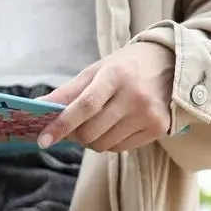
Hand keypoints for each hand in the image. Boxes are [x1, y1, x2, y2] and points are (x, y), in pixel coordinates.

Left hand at [36, 42, 174, 152]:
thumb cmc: (126, 67)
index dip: (61, 125)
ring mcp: (147, 114)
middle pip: (90, 133)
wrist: (173, 63)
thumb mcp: (97, 71)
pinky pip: (120, 148)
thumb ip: (67, 92)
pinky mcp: (157, 128)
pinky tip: (118, 125)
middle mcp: (134, 96)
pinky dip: (110, 142)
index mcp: (115, 75)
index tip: (43, 140)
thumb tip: (36, 107)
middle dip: (75, 135)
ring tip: (101, 121)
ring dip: (93, 140)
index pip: (84, 106)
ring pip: (103, 145)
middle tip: (74, 127)